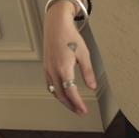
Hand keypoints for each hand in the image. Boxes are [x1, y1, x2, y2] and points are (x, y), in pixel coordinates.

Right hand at [43, 0, 96, 115]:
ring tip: (73, 105)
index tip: (84, 110)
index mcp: (63, 69)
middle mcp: (53, 71)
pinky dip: (56, 93)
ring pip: (54, 92)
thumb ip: (88, 71)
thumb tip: (92, 87)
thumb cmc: (71, 37)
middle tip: (80, 112)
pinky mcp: (46, 67)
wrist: (56, 25)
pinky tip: (62, 93)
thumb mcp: (84, 53)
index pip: (71, 92)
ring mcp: (48, 70)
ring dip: (64, 101)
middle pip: (61, 96)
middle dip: (71, 106)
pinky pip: (49, 85)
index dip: (78, 104)